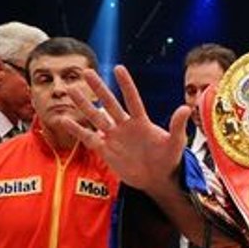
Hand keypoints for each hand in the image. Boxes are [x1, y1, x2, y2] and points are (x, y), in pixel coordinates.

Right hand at [60, 66, 190, 192]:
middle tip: (85, 71)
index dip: (125, 85)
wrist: (157, 179)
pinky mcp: (106, 150)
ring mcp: (114, 137)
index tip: (118, 68)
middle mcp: (125, 126)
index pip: (132, 99)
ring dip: (83, 104)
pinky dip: (76, 130)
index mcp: (142, 122)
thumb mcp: (176, 143)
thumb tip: (185, 108)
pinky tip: (63, 119)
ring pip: (96, 117)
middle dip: (98, 88)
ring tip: (70, 90)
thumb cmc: (169, 159)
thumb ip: (178, 126)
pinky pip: (88, 138)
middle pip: (109, 103)